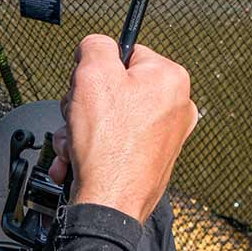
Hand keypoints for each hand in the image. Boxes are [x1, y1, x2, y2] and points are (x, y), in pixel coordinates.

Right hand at [49, 35, 196, 223]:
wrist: (109, 204)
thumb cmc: (108, 146)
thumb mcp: (92, 73)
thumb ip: (94, 46)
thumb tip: (96, 46)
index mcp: (170, 78)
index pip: (124, 52)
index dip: (96, 68)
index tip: (87, 85)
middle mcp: (176, 106)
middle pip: (114, 86)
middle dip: (84, 103)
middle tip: (78, 116)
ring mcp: (165, 136)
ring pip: (108, 116)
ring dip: (81, 128)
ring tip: (75, 144)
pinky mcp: (150, 159)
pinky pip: (114, 141)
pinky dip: (91, 149)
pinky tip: (78, 160)